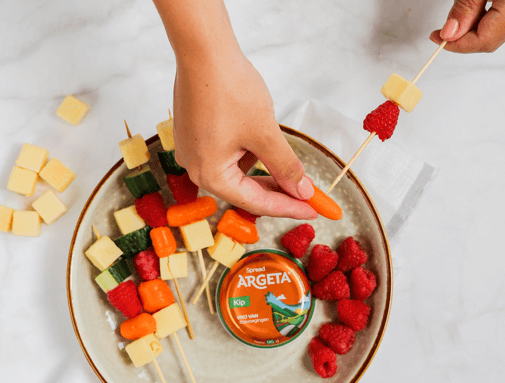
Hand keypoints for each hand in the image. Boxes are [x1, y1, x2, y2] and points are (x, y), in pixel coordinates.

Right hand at [172, 48, 316, 219]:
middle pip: (244, 190)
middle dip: (277, 189)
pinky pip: (227, 155)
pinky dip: (249, 153)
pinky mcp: (194, 137)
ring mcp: (192, 152)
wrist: (203, 49)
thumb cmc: (229, 88)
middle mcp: (196, 169)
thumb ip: (286, 167)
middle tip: (306, 194)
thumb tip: (303, 192)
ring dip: (263, 167)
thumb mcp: (266, 134)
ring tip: (282, 155)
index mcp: (209, 175)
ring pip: (237, 171)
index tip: (312, 210)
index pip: (256, 202)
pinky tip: (261, 140)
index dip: (288, 207)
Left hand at [430, 0, 504, 52]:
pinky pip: (501, 21)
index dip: (456, 44)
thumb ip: (465, 8)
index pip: (482, 41)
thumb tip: (449, 33)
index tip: (437, 39)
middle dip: (462, 40)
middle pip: (488, 40)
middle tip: (440, 33)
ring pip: (494, 32)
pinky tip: (472, 11)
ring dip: (471, 30)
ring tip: (455, 21)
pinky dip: (482, 20)